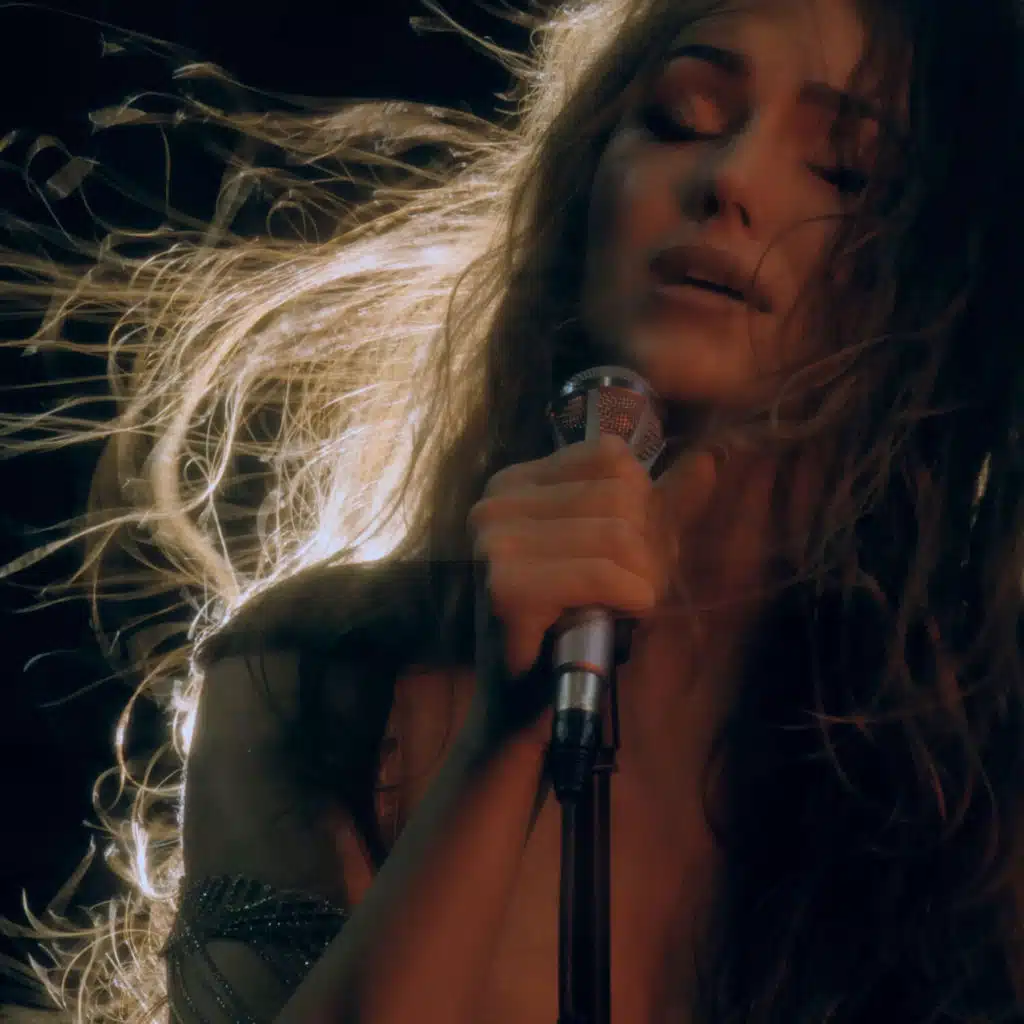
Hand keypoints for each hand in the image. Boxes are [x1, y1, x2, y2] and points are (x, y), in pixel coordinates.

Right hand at [466, 434, 718, 747]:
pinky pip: (607, 574)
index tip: (631, 557)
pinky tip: (614, 620)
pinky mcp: (508, 589)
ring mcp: (495, 544)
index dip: (643, 507)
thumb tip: (710, 460)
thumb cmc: (568, 630)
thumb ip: (661, 507)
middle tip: (630, 593)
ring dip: (642, 581)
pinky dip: (631, 600)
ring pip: (620, 535)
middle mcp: (495, 504)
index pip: (610, 458)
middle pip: (622, 494)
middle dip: (648, 550)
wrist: (519, 713)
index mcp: (514, 485)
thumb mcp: (619, 555)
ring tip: (619, 610)